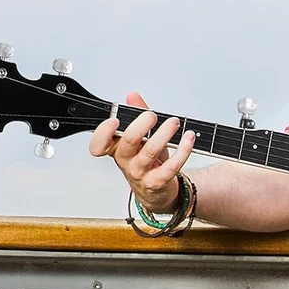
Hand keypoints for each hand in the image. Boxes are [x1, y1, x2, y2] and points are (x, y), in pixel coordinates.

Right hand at [89, 92, 195, 212]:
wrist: (157, 191)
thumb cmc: (147, 162)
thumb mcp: (140, 139)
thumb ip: (136, 116)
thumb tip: (133, 96)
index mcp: (116, 149)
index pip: (99, 144)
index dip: (103, 132)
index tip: (115, 120)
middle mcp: (125, 160)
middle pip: (128, 140)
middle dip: (142, 123)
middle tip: (152, 116)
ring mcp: (140, 172)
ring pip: (150, 150)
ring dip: (165, 133)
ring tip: (174, 123)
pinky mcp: (157, 181)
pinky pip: (171, 166)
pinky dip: (183, 150)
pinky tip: (189, 138)